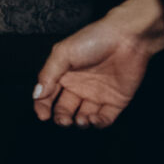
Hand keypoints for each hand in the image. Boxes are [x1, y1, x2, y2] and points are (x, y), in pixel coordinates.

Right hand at [33, 0, 163, 128]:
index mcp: (64, 75)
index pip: (48, 96)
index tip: (42, 116)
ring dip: (79, 123)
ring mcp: (97, 95)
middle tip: (63, 121)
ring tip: (79, 120)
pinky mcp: (116, 101)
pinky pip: (105, 119)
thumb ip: (48, 75)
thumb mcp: (63, 53)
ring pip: (83, 117)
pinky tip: (93, 119)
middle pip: (65, 109)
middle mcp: (79, 87)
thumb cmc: (93, 39)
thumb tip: (37, 95)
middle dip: (61, 118)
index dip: (42, 106)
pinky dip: (98, 124)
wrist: (126, 39)